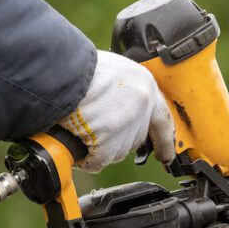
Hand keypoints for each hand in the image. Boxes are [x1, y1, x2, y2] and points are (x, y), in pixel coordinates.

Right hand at [60, 50, 174, 172]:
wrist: (62, 70)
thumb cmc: (79, 66)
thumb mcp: (113, 71)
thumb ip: (123, 91)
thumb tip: (117, 108)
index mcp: (144, 85)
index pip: (162, 119)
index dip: (164, 140)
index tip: (166, 155)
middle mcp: (141, 106)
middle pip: (135, 138)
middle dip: (116, 140)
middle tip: (96, 132)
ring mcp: (126, 125)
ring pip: (117, 151)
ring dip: (99, 148)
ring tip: (79, 129)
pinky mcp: (108, 141)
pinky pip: (99, 161)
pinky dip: (87, 158)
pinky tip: (77, 145)